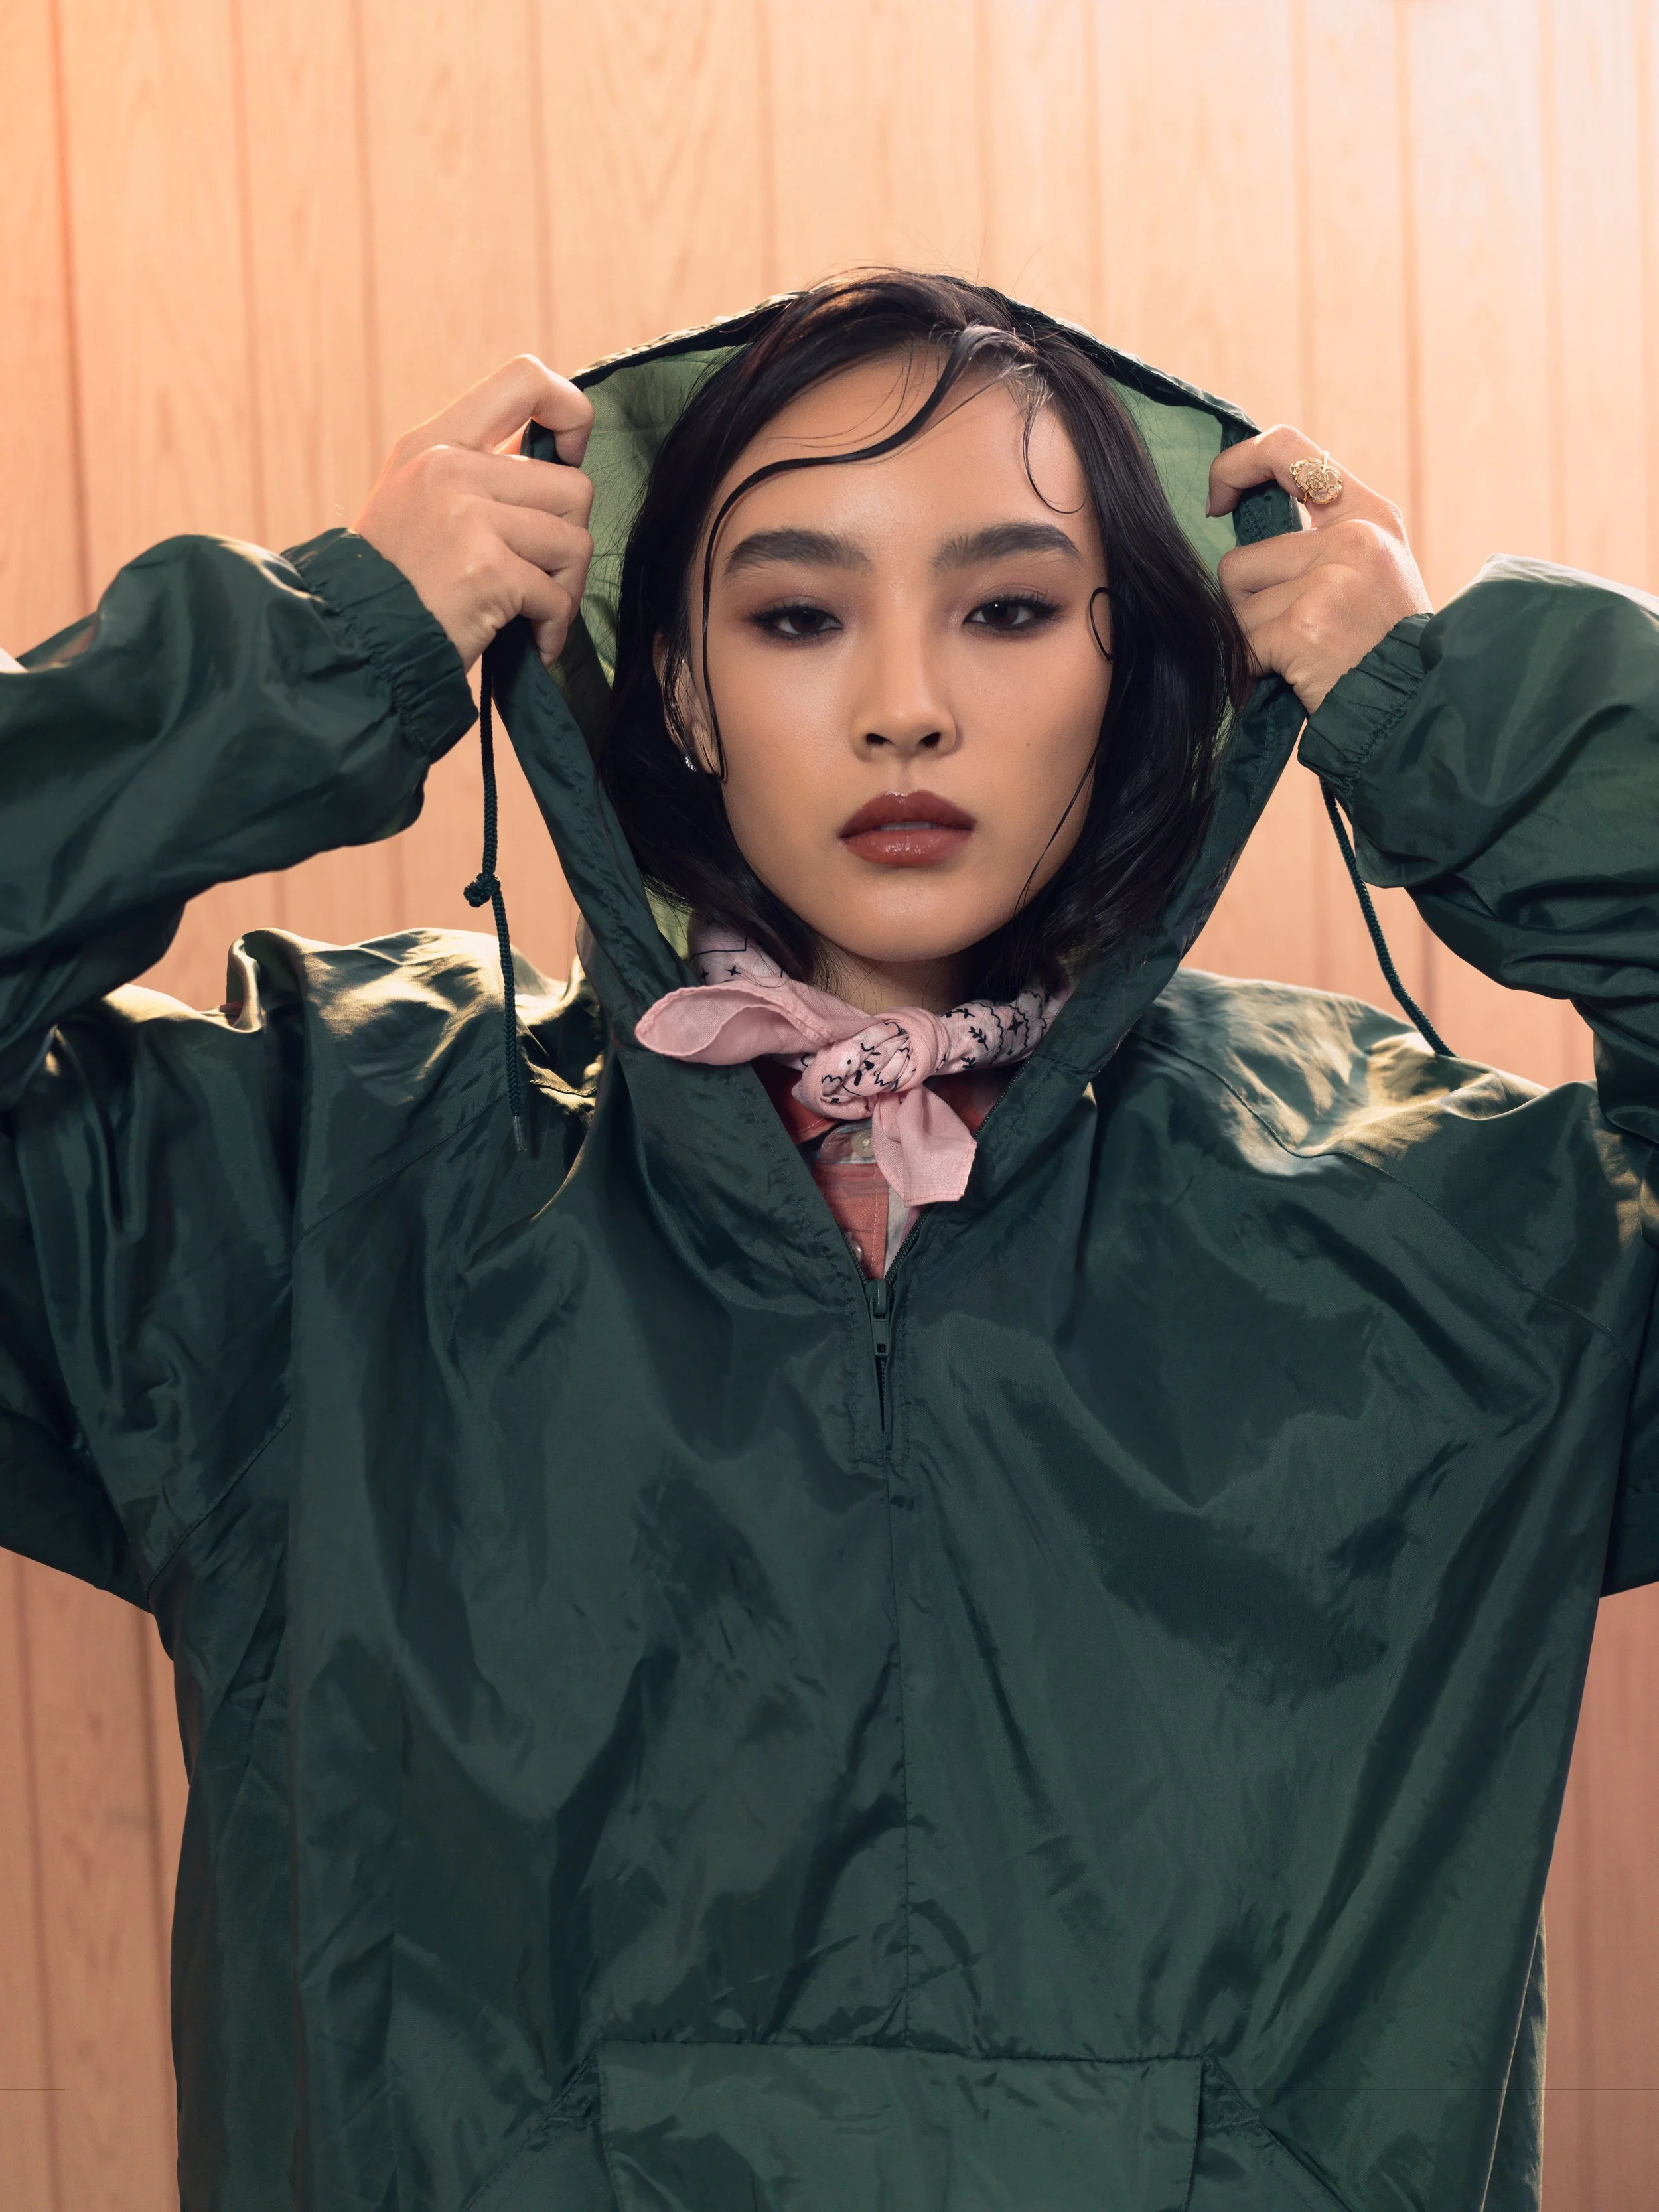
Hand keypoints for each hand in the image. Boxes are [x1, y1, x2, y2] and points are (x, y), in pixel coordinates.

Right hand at [355, 355, 594, 671]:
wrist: (352, 642)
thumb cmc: (394, 584)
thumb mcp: (415, 500)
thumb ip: (475, 472)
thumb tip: (554, 458)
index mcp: (435, 443)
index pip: (526, 380)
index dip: (570, 413)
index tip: (569, 457)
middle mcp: (449, 468)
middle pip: (573, 486)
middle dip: (569, 541)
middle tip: (543, 576)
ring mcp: (467, 516)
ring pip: (575, 541)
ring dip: (565, 588)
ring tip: (533, 612)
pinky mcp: (484, 569)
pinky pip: (556, 595)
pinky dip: (552, 626)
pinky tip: (529, 639)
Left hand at [1209, 427, 1430, 713]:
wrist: (1416, 708)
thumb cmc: (1384, 647)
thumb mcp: (1374, 570)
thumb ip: (1323, 538)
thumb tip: (1239, 514)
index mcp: (1370, 514)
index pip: (1287, 450)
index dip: (1236, 466)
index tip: (1216, 500)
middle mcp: (1353, 538)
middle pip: (1242, 559)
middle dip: (1246, 604)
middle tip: (1290, 632)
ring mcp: (1330, 581)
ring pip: (1236, 603)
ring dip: (1253, 638)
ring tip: (1304, 654)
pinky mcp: (1304, 626)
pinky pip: (1242, 643)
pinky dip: (1254, 668)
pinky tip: (1296, 675)